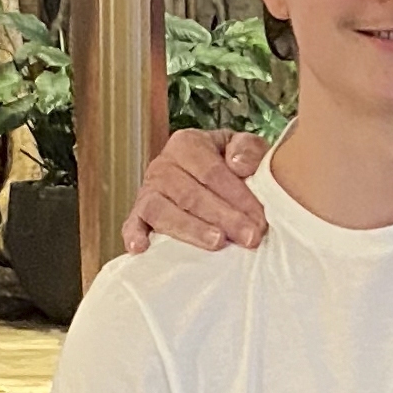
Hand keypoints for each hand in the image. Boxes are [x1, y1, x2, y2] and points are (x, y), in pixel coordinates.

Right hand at [124, 127, 273, 253]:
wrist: (209, 176)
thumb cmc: (231, 165)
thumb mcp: (244, 149)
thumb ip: (248, 149)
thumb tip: (238, 164)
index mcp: (188, 144)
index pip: (213, 172)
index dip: (238, 197)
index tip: (260, 221)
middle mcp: (163, 165)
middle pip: (191, 194)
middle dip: (224, 218)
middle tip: (249, 238)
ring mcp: (148, 190)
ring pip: (163, 210)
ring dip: (191, 229)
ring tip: (217, 243)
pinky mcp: (138, 214)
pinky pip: (132, 223)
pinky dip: (134, 234)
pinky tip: (141, 248)